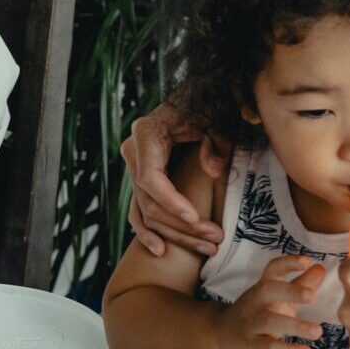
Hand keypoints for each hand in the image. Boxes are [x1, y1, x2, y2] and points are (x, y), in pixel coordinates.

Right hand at [121, 102, 230, 258]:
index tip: (195, 218)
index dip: (171, 202)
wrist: (194, 97)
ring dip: (174, 234)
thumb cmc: (206, 105)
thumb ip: (216, 143)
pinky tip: (161, 251)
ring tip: (207, 248)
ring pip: (145, 212)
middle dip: (182, 224)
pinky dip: (148, 232)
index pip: (150, 178)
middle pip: (149, 200)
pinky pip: (138, 211)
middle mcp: (133, 152)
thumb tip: (213, 171)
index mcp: (146, 134)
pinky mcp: (140, 180)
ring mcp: (133, 168)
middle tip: (214, 238)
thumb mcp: (215, 119)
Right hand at [213, 255, 325, 348]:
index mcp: (264, 287)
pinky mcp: (250, 344)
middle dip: (290, 291)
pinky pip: (268, 346)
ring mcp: (251, 323)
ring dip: (295, 325)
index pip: (273, 269)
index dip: (289, 263)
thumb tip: (321, 268)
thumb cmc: (257, 313)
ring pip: (270, 321)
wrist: (222, 336)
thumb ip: (300, 284)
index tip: (307, 260)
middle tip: (312, 296)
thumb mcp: (277, 298)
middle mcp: (255, 301)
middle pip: (268, 290)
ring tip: (318, 331)